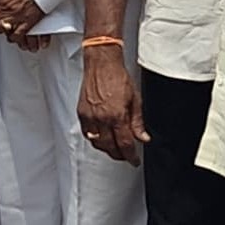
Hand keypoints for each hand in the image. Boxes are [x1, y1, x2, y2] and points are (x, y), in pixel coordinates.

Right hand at [77, 47, 147, 163]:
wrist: (101, 63)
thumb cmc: (117, 76)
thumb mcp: (135, 100)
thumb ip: (138, 122)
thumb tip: (143, 138)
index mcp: (117, 115)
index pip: (125, 144)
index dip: (131, 156)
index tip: (134, 160)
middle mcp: (102, 118)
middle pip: (110, 147)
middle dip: (119, 155)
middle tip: (126, 155)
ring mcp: (89, 116)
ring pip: (97, 143)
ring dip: (106, 149)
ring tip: (114, 148)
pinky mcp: (81, 112)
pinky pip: (87, 133)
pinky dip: (94, 139)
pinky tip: (101, 138)